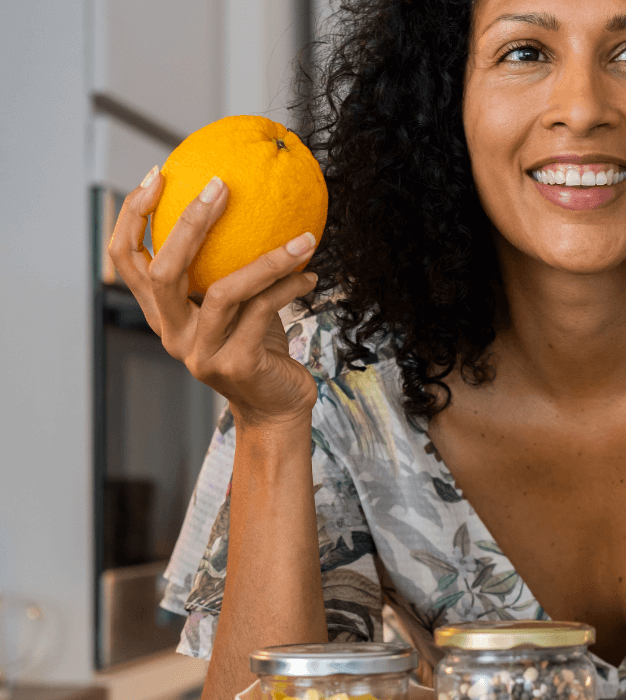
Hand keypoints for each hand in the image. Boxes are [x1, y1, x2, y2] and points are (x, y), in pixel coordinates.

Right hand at [107, 166, 320, 425]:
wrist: (276, 408)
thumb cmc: (259, 347)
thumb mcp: (238, 304)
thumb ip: (229, 266)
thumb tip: (249, 202)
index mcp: (162, 315)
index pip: (126, 260)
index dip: (132, 216)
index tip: (157, 175)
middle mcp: (173, 334)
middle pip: (162, 271)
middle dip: (188, 222)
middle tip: (220, 186)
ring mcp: (201, 353)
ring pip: (223, 291)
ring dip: (267, 260)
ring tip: (303, 238)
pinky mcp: (236, 365)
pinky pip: (263, 312)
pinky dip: (289, 287)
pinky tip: (311, 275)